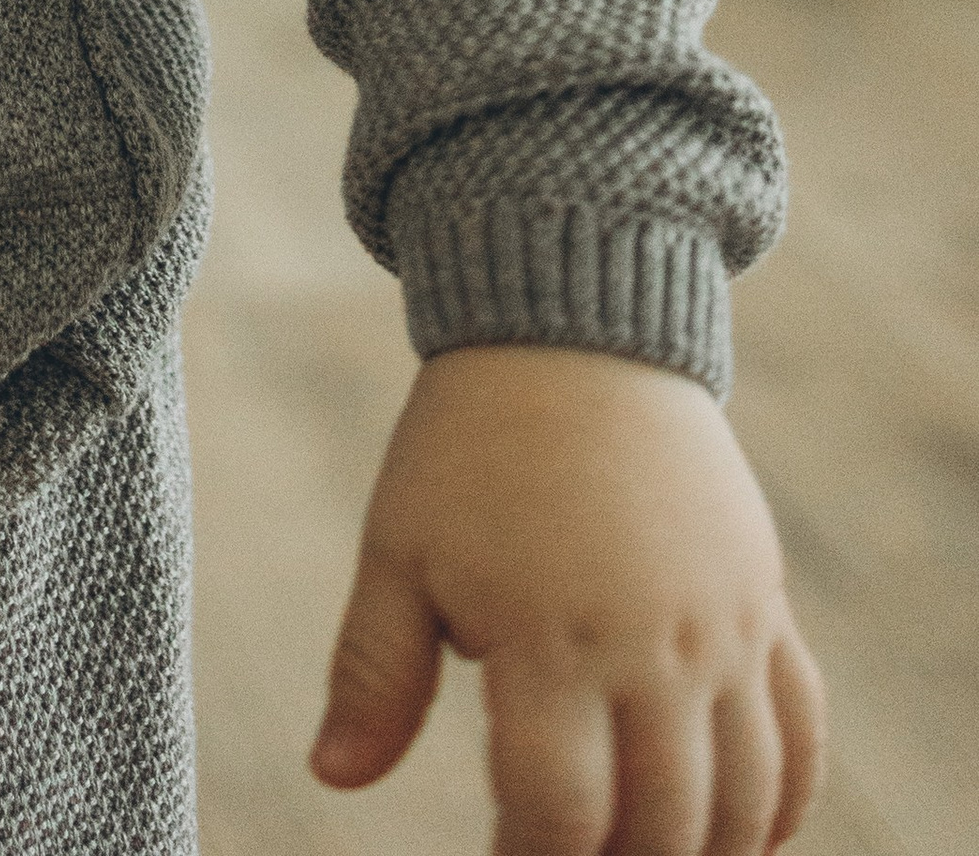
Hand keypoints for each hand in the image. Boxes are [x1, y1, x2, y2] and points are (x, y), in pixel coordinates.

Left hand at [312, 344, 822, 852]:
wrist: (573, 331)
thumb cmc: (468, 446)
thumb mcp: (399, 548)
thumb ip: (372, 674)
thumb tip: (330, 777)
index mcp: (550, 639)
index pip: (559, 815)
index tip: (501, 855)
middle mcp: (653, 645)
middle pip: (663, 825)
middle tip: (573, 854)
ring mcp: (723, 628)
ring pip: (746, 798)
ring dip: (706, 852)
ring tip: (646, 852)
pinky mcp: (765, 602)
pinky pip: (804, 731)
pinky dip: (785, 801)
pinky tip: (747, 836)